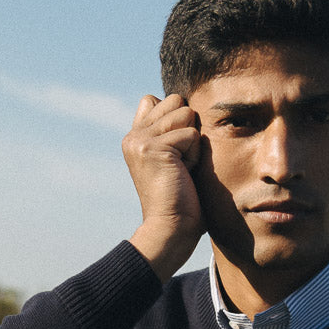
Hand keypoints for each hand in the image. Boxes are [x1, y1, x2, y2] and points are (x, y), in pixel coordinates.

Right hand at [121, 93, 204, 280]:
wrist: (171, 228)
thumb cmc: (181, 199)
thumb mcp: (175, 157)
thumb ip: (172, 131)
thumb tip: (182, 104)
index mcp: (136, 137)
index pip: (158, 99)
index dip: (177, 120)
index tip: (174, 155)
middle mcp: (133, 136)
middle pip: (176, 100)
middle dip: (188, 129)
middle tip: (179, 162)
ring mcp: (140, 141)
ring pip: (185, 113)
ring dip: (192, 143)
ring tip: (181, 169)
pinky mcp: (152, 148)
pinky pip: (192, 134)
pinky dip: (195, 156)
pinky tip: (182, 175)